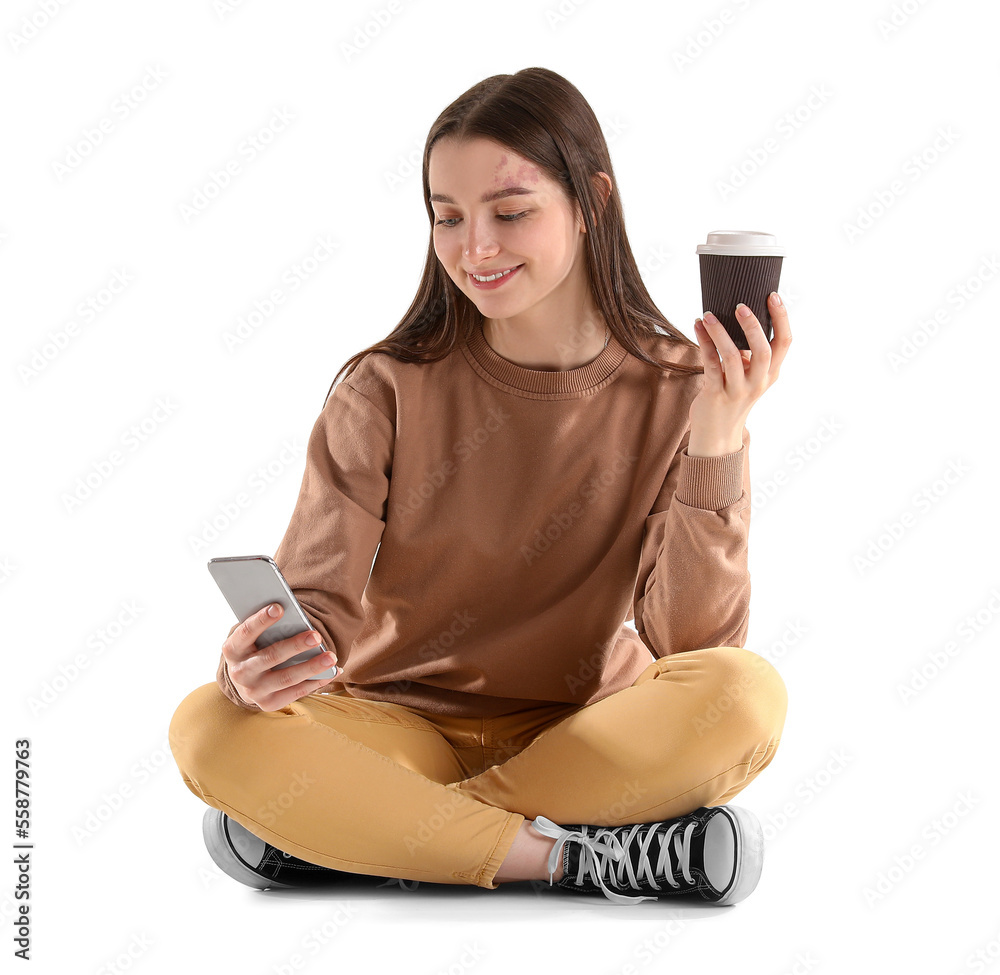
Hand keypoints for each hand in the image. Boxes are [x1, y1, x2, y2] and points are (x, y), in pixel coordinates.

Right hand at [221, 603, 339, 711]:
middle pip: (271, 656)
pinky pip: (296, 692)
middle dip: (295, 646)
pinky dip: (316, 682)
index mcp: (233, 649)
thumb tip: (296, 617)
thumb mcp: (253, 637)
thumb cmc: (255, 648)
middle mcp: (240, 672)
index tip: (279, 607)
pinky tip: (332, 672)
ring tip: (331, 657)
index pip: (246, 632)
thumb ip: (267, 627)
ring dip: (312, 667)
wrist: (245, 680)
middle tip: (316, 636)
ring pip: (287, 678)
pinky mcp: (268, 703)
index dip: (262, 620)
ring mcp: (253, 690)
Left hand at [688, 293, 791, 454]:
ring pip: (731, 357)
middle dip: (752, 325)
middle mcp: (758, 382)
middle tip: (739, 305)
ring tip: (707, 315)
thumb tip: (742, 316)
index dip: (782, 318)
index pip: (785, 343)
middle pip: (763, 351)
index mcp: (771, 373)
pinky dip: (703, 343)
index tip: (773, 295)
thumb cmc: (731, 395)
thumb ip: (750, 352)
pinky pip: (710, 365)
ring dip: (718, 333)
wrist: (716, 433)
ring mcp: (737, 390)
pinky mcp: (715, 394)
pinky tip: (697, 326)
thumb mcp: (749, 375)